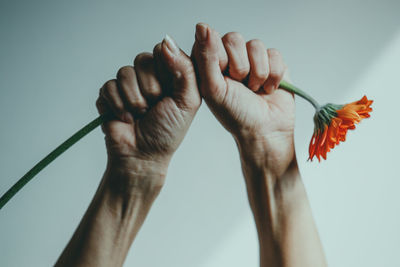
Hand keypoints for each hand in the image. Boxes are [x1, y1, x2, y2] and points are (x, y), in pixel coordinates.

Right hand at [96, 35, 200, 188]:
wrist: (143, 156)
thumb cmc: (168, 131)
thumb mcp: (188, 101)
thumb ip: (185, 69)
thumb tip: (167, 41)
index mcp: (169, 75)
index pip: (163, 51)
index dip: (164, 70)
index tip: (168, 91)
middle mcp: (148, 76)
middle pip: (142, 59)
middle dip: (150, 89)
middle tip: (154, 107)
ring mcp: (128, 84)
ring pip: (124, 72)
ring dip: (134, 100)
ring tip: (140, 115)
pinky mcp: (109, 94)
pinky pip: (108, 86)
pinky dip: (118, 106)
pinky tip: (126, 119)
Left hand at [192, 23, 294, 176]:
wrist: (265, 131)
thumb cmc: (236, 115)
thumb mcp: (213, 89)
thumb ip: (205, 57)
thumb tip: (202, 27)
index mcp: (211, 64)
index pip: (210, 39)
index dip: (219, 57)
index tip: (224, 78)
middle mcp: (230, 59)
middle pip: (234, 38)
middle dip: (240, 66)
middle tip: (240, 85)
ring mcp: (252, 60)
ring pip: (256, 45)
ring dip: (257, 73)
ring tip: (255, 89)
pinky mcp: (273, 63)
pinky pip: (275, 53)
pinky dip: (273, 75)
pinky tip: (268, 89)